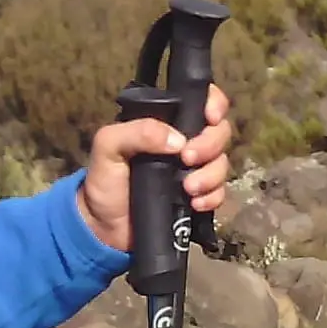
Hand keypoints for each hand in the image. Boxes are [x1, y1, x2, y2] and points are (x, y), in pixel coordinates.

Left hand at [76, 84, 232, 252]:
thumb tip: (177, 140)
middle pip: (219, 132)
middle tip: (187, 159)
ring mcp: (194, 171)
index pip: (199, 100)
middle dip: (210, 144)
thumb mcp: (108, 146)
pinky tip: (195, 204)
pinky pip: (220, 192)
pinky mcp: (199, 197)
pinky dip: (212, 197)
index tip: (210, 117)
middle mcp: (184, 143)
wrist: (105, 227)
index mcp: (165, 123)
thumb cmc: (104, 180)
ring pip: (222, 163)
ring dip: (210, 175)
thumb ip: (137, 132)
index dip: (213, 104)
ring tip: (188, 189)